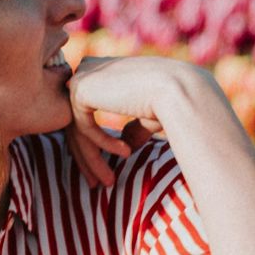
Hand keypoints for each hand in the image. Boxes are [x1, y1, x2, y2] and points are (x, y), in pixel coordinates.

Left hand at [64, 55, 214, 188]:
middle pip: (77, 123)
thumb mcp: (148, 117)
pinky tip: (125, 153)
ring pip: (77, 129)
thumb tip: (127, 144)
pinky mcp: (80, 89)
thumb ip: (133, 128)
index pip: (86, 111)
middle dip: (86, 157)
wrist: (177, 90)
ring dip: (93, 159)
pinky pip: (84, 127)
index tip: (103, 170)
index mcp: (103, 71)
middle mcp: (88, 70)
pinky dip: (103, 144)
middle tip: (94, 184)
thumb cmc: (171, 101)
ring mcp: (81, 77)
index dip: (93, 144)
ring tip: (108, 181)